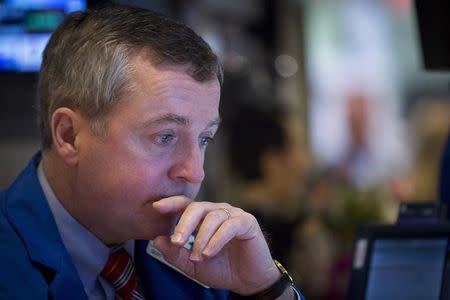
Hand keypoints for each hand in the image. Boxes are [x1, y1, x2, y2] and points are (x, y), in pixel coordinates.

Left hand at [152, 196, 280, 294]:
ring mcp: (233, 214)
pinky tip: (209, 253)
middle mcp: (217, 211)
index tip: (156, 206)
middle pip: (197, 207)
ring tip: (197, 257)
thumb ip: (175, 254)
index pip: (185, 205)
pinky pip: (229, 226)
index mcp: (203, 217)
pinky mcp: (247, 222)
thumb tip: (157, 239)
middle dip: (184, 224)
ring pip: (212, 217)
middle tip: (176, 241)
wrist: (247, 281)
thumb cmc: (221, 269)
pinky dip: (217, 240)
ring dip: (201, 238)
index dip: (171, 203)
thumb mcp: (192, 265)